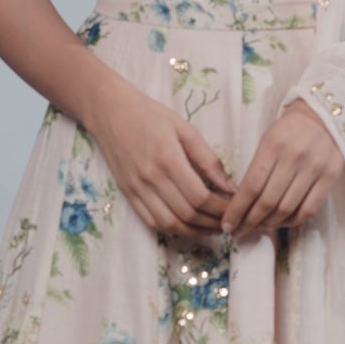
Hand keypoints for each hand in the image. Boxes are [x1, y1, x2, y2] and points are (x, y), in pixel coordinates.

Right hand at [87, 76, 235, 236]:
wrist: (109, 111)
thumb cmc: (150, 115)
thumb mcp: (185, 129)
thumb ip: (208, 159)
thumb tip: (230, 186)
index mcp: (168, 158)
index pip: (199, 196)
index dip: (220, 209)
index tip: (234, 209)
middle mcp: (150, 178)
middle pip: (187, 214)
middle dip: (212, 223)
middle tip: (228, 222)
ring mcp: (136, 188)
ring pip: (169, 224)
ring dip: (194, 231)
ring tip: (212, 229)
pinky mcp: (127, 193)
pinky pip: (151, 222)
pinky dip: (172, 230)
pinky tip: (188, 226)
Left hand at [220, 97, 344, 240]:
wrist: (323, 116)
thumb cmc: (288, 131)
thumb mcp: (267, 141)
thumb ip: (256, 170)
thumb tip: (241, 205)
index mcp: (273, 145)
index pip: (250, 187)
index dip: (237, 210)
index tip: (227, 225)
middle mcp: (294, 157)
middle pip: (267, 201)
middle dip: (249, 222)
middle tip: (239, 232)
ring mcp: (315, 168)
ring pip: (287, 209)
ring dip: (269, 224)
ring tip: (258, 228)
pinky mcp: (331, 176)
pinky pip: (309, 209)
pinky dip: (292, 222)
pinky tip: (281, 223)